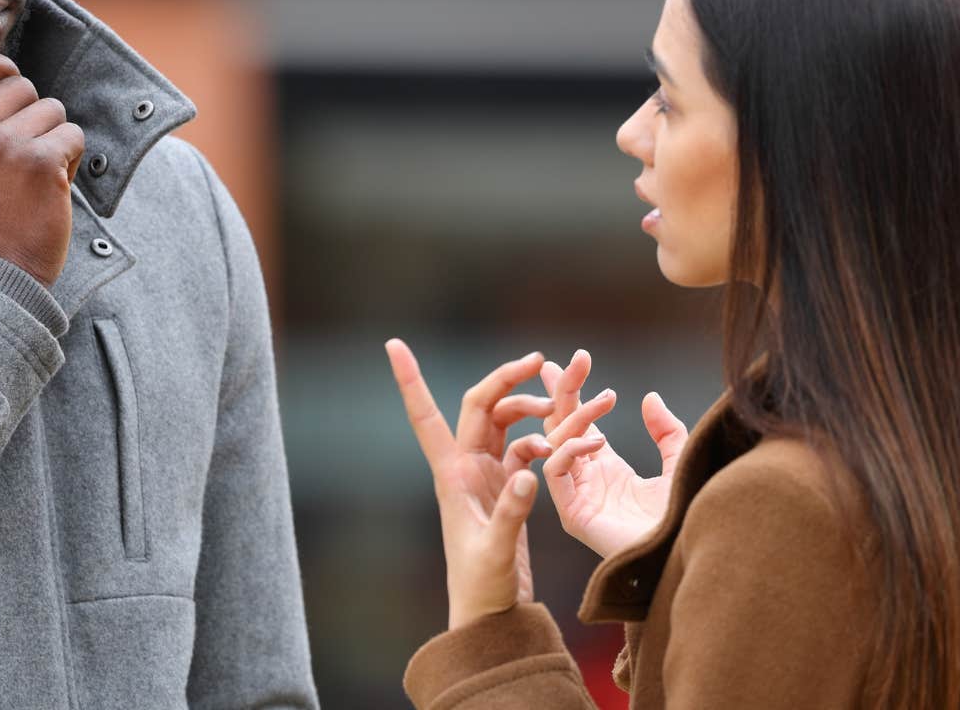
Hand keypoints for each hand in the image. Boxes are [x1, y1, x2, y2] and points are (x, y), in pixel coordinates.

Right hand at [0, 49, 84, 284]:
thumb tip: (4, 77)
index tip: (10, 80)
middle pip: (21, 86)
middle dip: (33, 116)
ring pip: (52, 109)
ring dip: (54, 139)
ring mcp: (4, 145)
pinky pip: (73, 135)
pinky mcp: (41, 161)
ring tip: (35, 177)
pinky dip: (71, 159)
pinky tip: (51, 186)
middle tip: (22, 159)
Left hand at [386, 338, 548, 630]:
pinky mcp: (507, 488)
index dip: (411, 379)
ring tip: (561, 415)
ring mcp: (486, 476)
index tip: (393, 344)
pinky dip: (544, 441)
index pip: (426, 415)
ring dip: (530, 410)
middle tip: (539, 359)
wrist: (490, 615)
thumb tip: (529, 470)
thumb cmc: (481, 587)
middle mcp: (465, 467)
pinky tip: (567, 446)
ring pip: (505, 422)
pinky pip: (525, 448)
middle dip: (506, 378)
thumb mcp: (496, 551)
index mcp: (451, 474)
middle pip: (480, 405)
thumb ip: (512, 511)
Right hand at [494, 349, 688, 558]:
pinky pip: (554, 472)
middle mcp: (586, 479)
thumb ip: (667, 432)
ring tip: (605, 402)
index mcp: (606, 468)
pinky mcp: (573, 514)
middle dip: (563, 390)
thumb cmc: (685, 518)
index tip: (573, 359)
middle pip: (559, 426)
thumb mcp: (679, 463)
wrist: (686, 552)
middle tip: (571, 360)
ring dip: (576, 417)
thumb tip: (650, 398)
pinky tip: (595, 442)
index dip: (572, 391)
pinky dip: (569, 450)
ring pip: (555, 444)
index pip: (577, 422)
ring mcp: (576, 496)